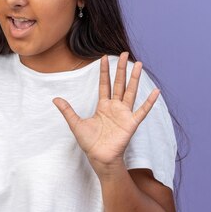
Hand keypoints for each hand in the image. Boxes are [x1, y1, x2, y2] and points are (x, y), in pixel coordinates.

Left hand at [52, 52, 159, 168]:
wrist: (99, 158)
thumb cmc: (90, 143)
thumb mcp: (76, 124)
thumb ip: (67, 110)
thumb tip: (55, 99)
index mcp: (103, 106)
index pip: (104, 84)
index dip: (104, 71)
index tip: (104, 57)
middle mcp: (115, 107)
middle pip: (119, 83)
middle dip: (121, 69)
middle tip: (124, 53)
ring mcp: (124, 114)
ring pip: (131, 92)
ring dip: (135, 78)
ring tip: (139, 64)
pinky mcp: (131, 123)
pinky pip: (142, 110)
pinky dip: (149, 102)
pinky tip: (155, 91)